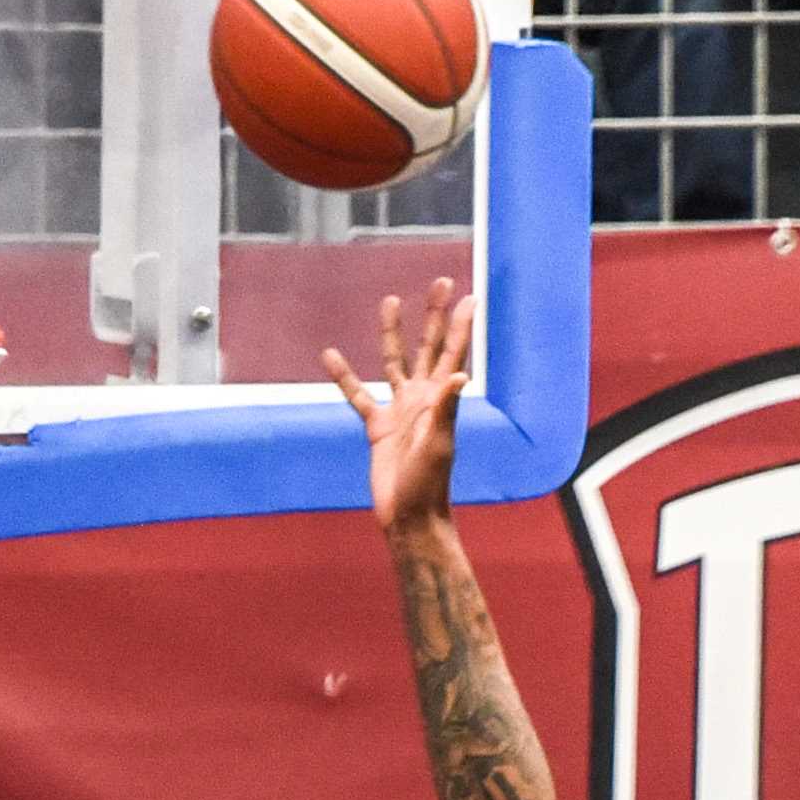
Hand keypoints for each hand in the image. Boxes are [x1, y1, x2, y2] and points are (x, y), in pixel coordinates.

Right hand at [322, 283, 473, 534]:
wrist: (408, 516)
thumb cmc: (428, 484)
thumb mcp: (439, 444)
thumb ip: (446, 408)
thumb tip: (458, 375)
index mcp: (440, 399)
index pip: (453, 352)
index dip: (461, 324)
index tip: (468, 295)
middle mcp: (423, 399)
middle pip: (429, 346)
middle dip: (435, 315)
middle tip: (441, 282)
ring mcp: (400, 411)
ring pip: (394, 362)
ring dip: (393, 332)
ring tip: (390, 301)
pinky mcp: (378, 427)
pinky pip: (358, 395)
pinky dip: (344, 377)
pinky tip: (330, 356)